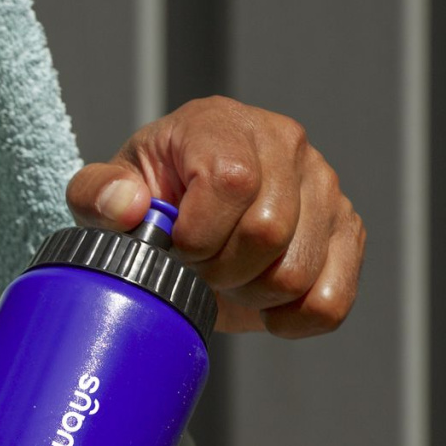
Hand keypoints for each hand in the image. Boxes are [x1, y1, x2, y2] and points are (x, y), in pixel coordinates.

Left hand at [66, 96, 364, 336]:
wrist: (186, 219)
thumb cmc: (148, 198)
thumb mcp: (105, 192)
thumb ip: (97, 195)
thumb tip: (127, 205)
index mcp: (223, 125)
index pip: (232, 182)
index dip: (198, 234)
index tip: (176, 246)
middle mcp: (285, 145)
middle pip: (269, 232)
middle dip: (221, 270)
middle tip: (199, 268)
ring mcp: (324, 188)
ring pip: (298, 272)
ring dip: (252, 296)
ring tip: (229, 278)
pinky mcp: (348, 232)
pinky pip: (332, 301)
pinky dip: (293, 320)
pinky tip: (263, 303)